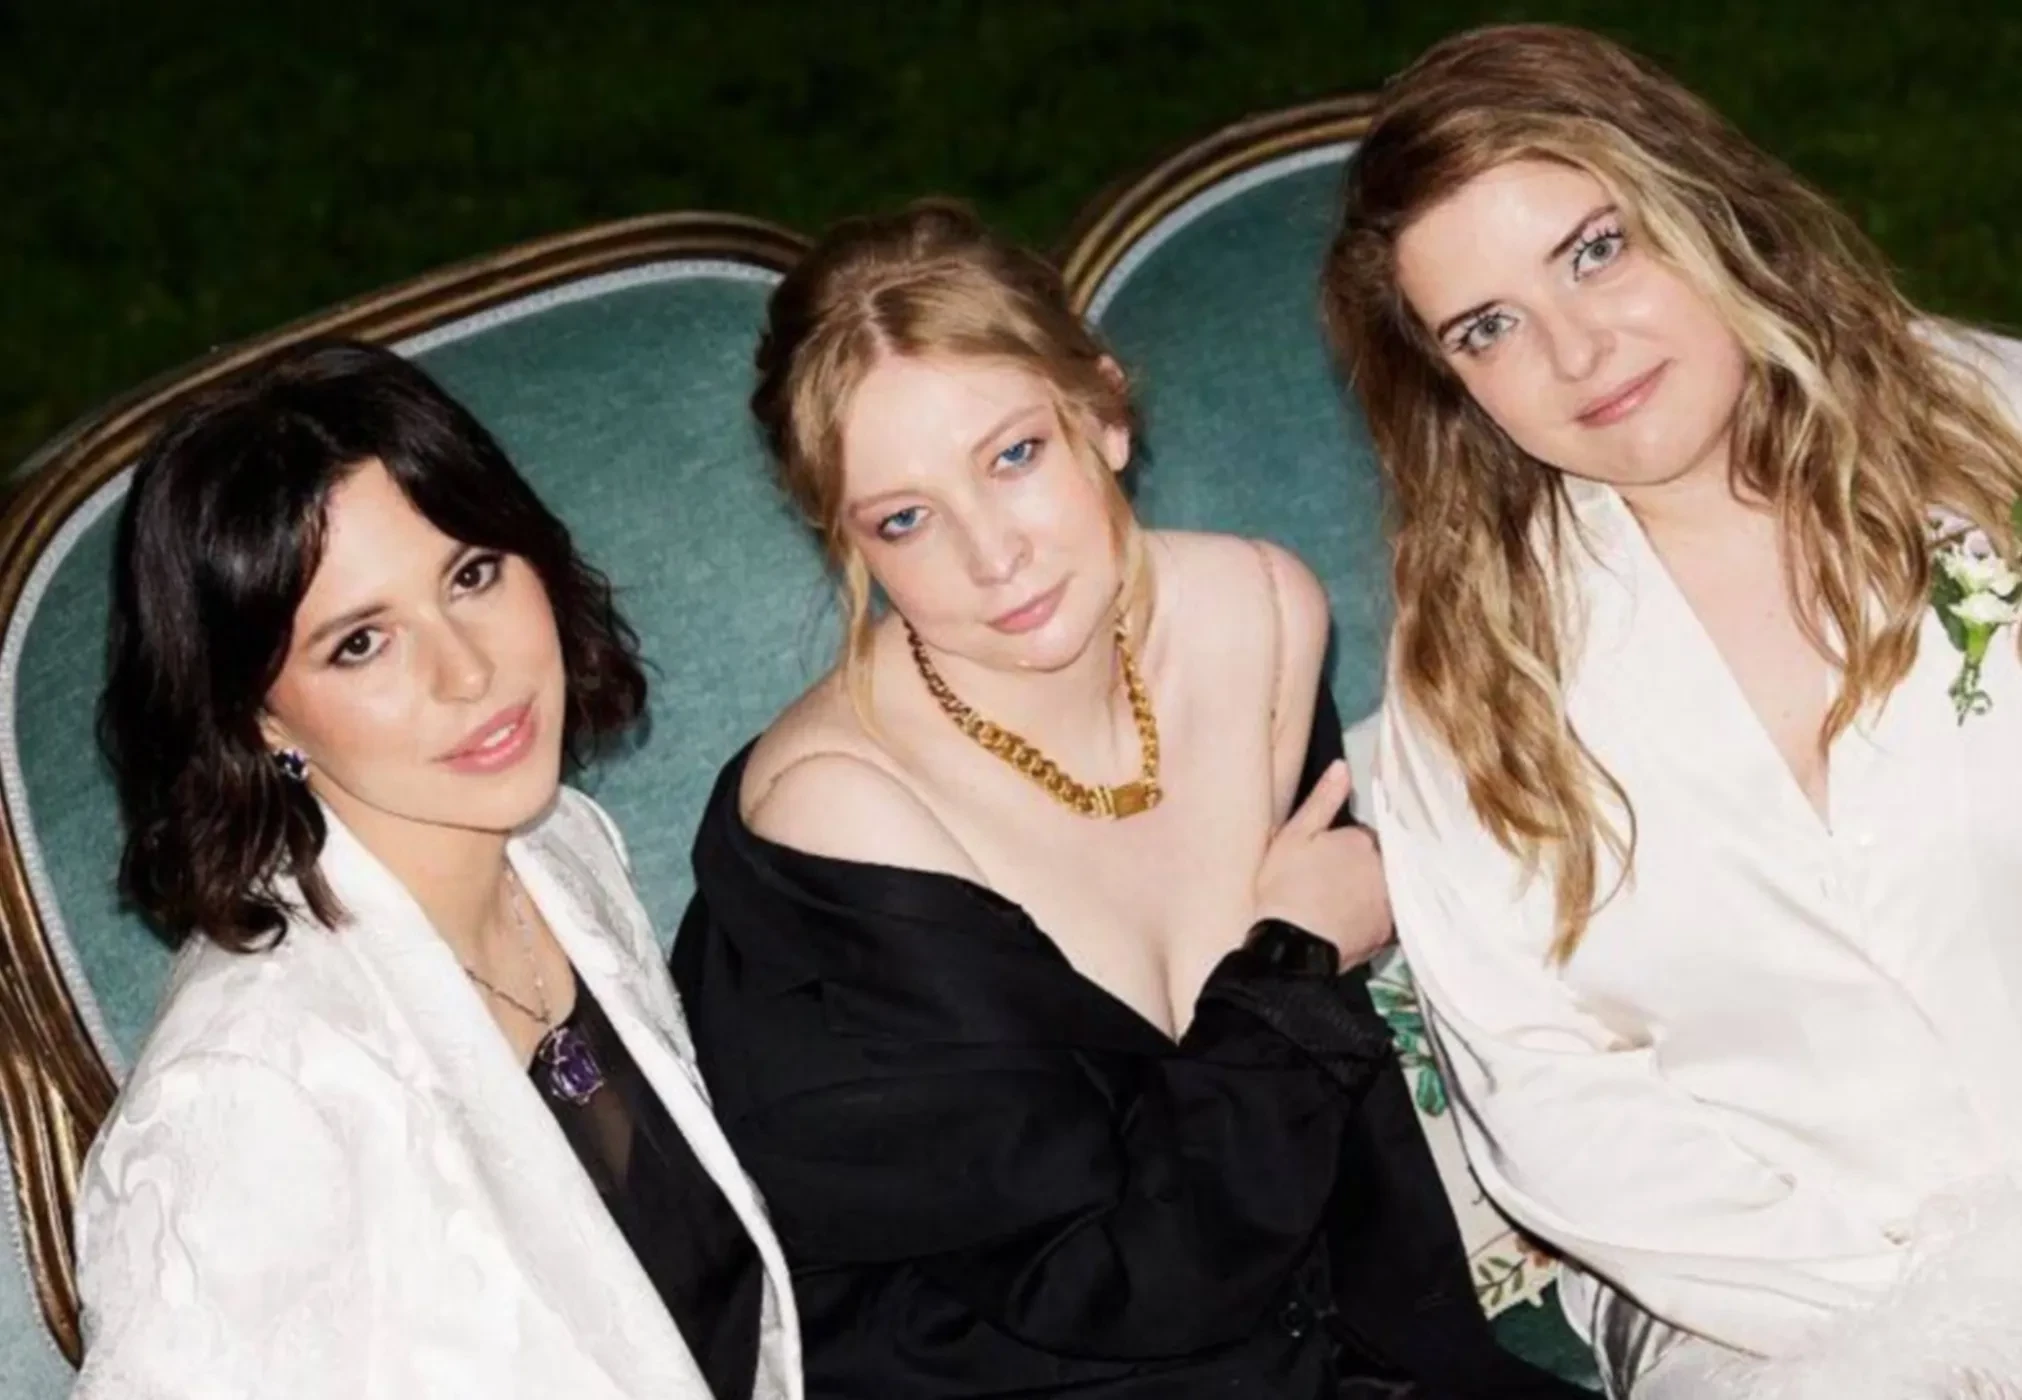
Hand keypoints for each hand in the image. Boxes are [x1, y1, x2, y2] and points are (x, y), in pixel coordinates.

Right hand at [1254, 759, 1392, 968]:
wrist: (1291, 950)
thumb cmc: (1285, 890)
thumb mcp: (1293, 837)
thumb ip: (1322, 800)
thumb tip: (1343, 767)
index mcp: (1362, 839)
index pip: (1363, 835)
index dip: (1344, 847)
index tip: (1326, 860)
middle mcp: (1385, 867)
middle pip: (1380, 860)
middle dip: (1363, 868)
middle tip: (1332, 885)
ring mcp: (1390, 901)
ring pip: (1387, 887)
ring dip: (1372, 892)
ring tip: (1341, 906)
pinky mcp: (1390, 932)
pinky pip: (1389, 917)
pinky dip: (1376, 918)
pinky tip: (1353, 925)